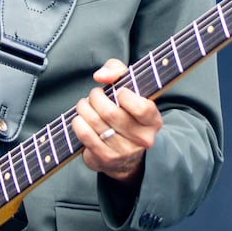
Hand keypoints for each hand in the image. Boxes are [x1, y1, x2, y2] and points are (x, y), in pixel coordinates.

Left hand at [73, 58, 160, 183]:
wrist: (126, 154)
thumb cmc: (127, 113)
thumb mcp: (129, 88)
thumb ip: (117, 71)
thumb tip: (101, 76)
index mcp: (153, 121)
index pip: (142, 108)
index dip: (126, 96)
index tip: (118, 91)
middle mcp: (142, 139)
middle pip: (111, 113)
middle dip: (96, 98)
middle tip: (94, 95)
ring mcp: (124, 152)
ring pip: (95, 122)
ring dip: (84, 108)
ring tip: (85, 105)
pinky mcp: (106, 159)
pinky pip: (85, 136)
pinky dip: (78, 123)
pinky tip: (80, 119)